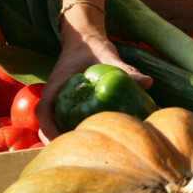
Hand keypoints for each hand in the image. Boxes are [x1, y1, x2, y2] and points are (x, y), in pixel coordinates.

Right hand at [36, 31, 151, 141]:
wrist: (85, 38)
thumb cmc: (93, 46)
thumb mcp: (109, 56)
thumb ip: (126, 70)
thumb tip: (148, 82)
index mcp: (56, 85)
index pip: (43, 112)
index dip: (49, 129)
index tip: (61, 142)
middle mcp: (54, 95)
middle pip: (48, 124)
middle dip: (59, 140)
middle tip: (80, 153)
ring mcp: (60, 100)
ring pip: (56, 124)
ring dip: (67, 137)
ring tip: (88, 151)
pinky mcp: (70, 102)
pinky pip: (67, 119)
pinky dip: (76, 129)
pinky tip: (96, 136)